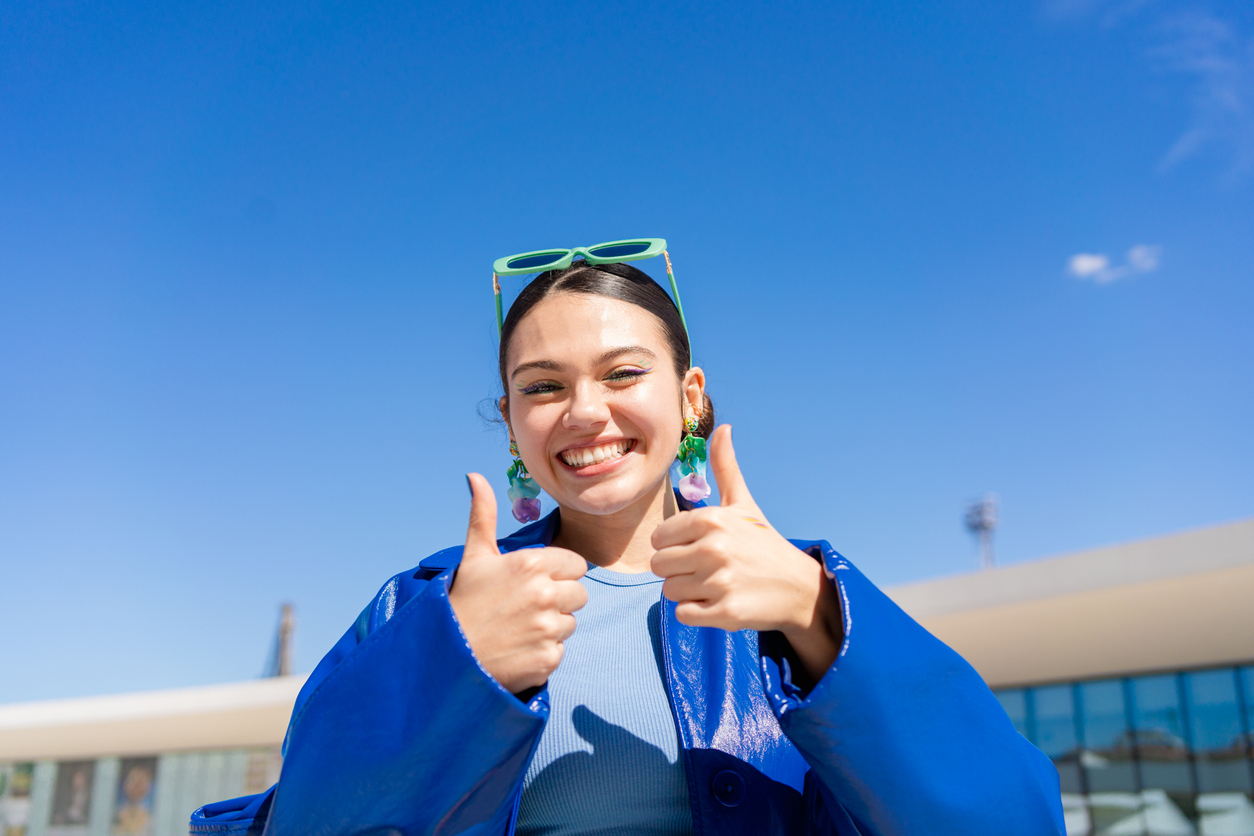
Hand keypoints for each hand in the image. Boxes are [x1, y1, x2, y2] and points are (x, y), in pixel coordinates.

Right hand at [449, 473, 588, 693]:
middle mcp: (544, 594)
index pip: (576, 565)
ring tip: (518, 628)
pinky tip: (518, 649)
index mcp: (531, 564)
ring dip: (551, 627)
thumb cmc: (461, 601)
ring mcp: (547, 629)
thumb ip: (483, 515)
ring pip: (570, 623)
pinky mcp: (548, 659)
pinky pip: (560, 650)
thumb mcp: (474, 556)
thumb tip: (474, 475)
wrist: (445, 657)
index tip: (533, 583)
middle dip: (558, 600)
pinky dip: (543, 652)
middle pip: (579, 594)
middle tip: (525, 607)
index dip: (558, 574)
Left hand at [650, 425, 840, 678]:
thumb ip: (726, 468)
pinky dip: (697, 612)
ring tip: (715, 585)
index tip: (698, 548)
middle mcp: (713, 548)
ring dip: (687, 592)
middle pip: (659, 565)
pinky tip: (719, 602)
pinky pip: (684, 613)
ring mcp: (719, 581)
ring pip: (669, 591)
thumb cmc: (763, 544)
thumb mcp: (743, 504)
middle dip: (678, 570)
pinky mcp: (724, 612)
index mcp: (711, 519)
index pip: (658, 538)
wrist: (799, 587)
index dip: (674, 546)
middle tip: (707, 569)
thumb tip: (723, 427)